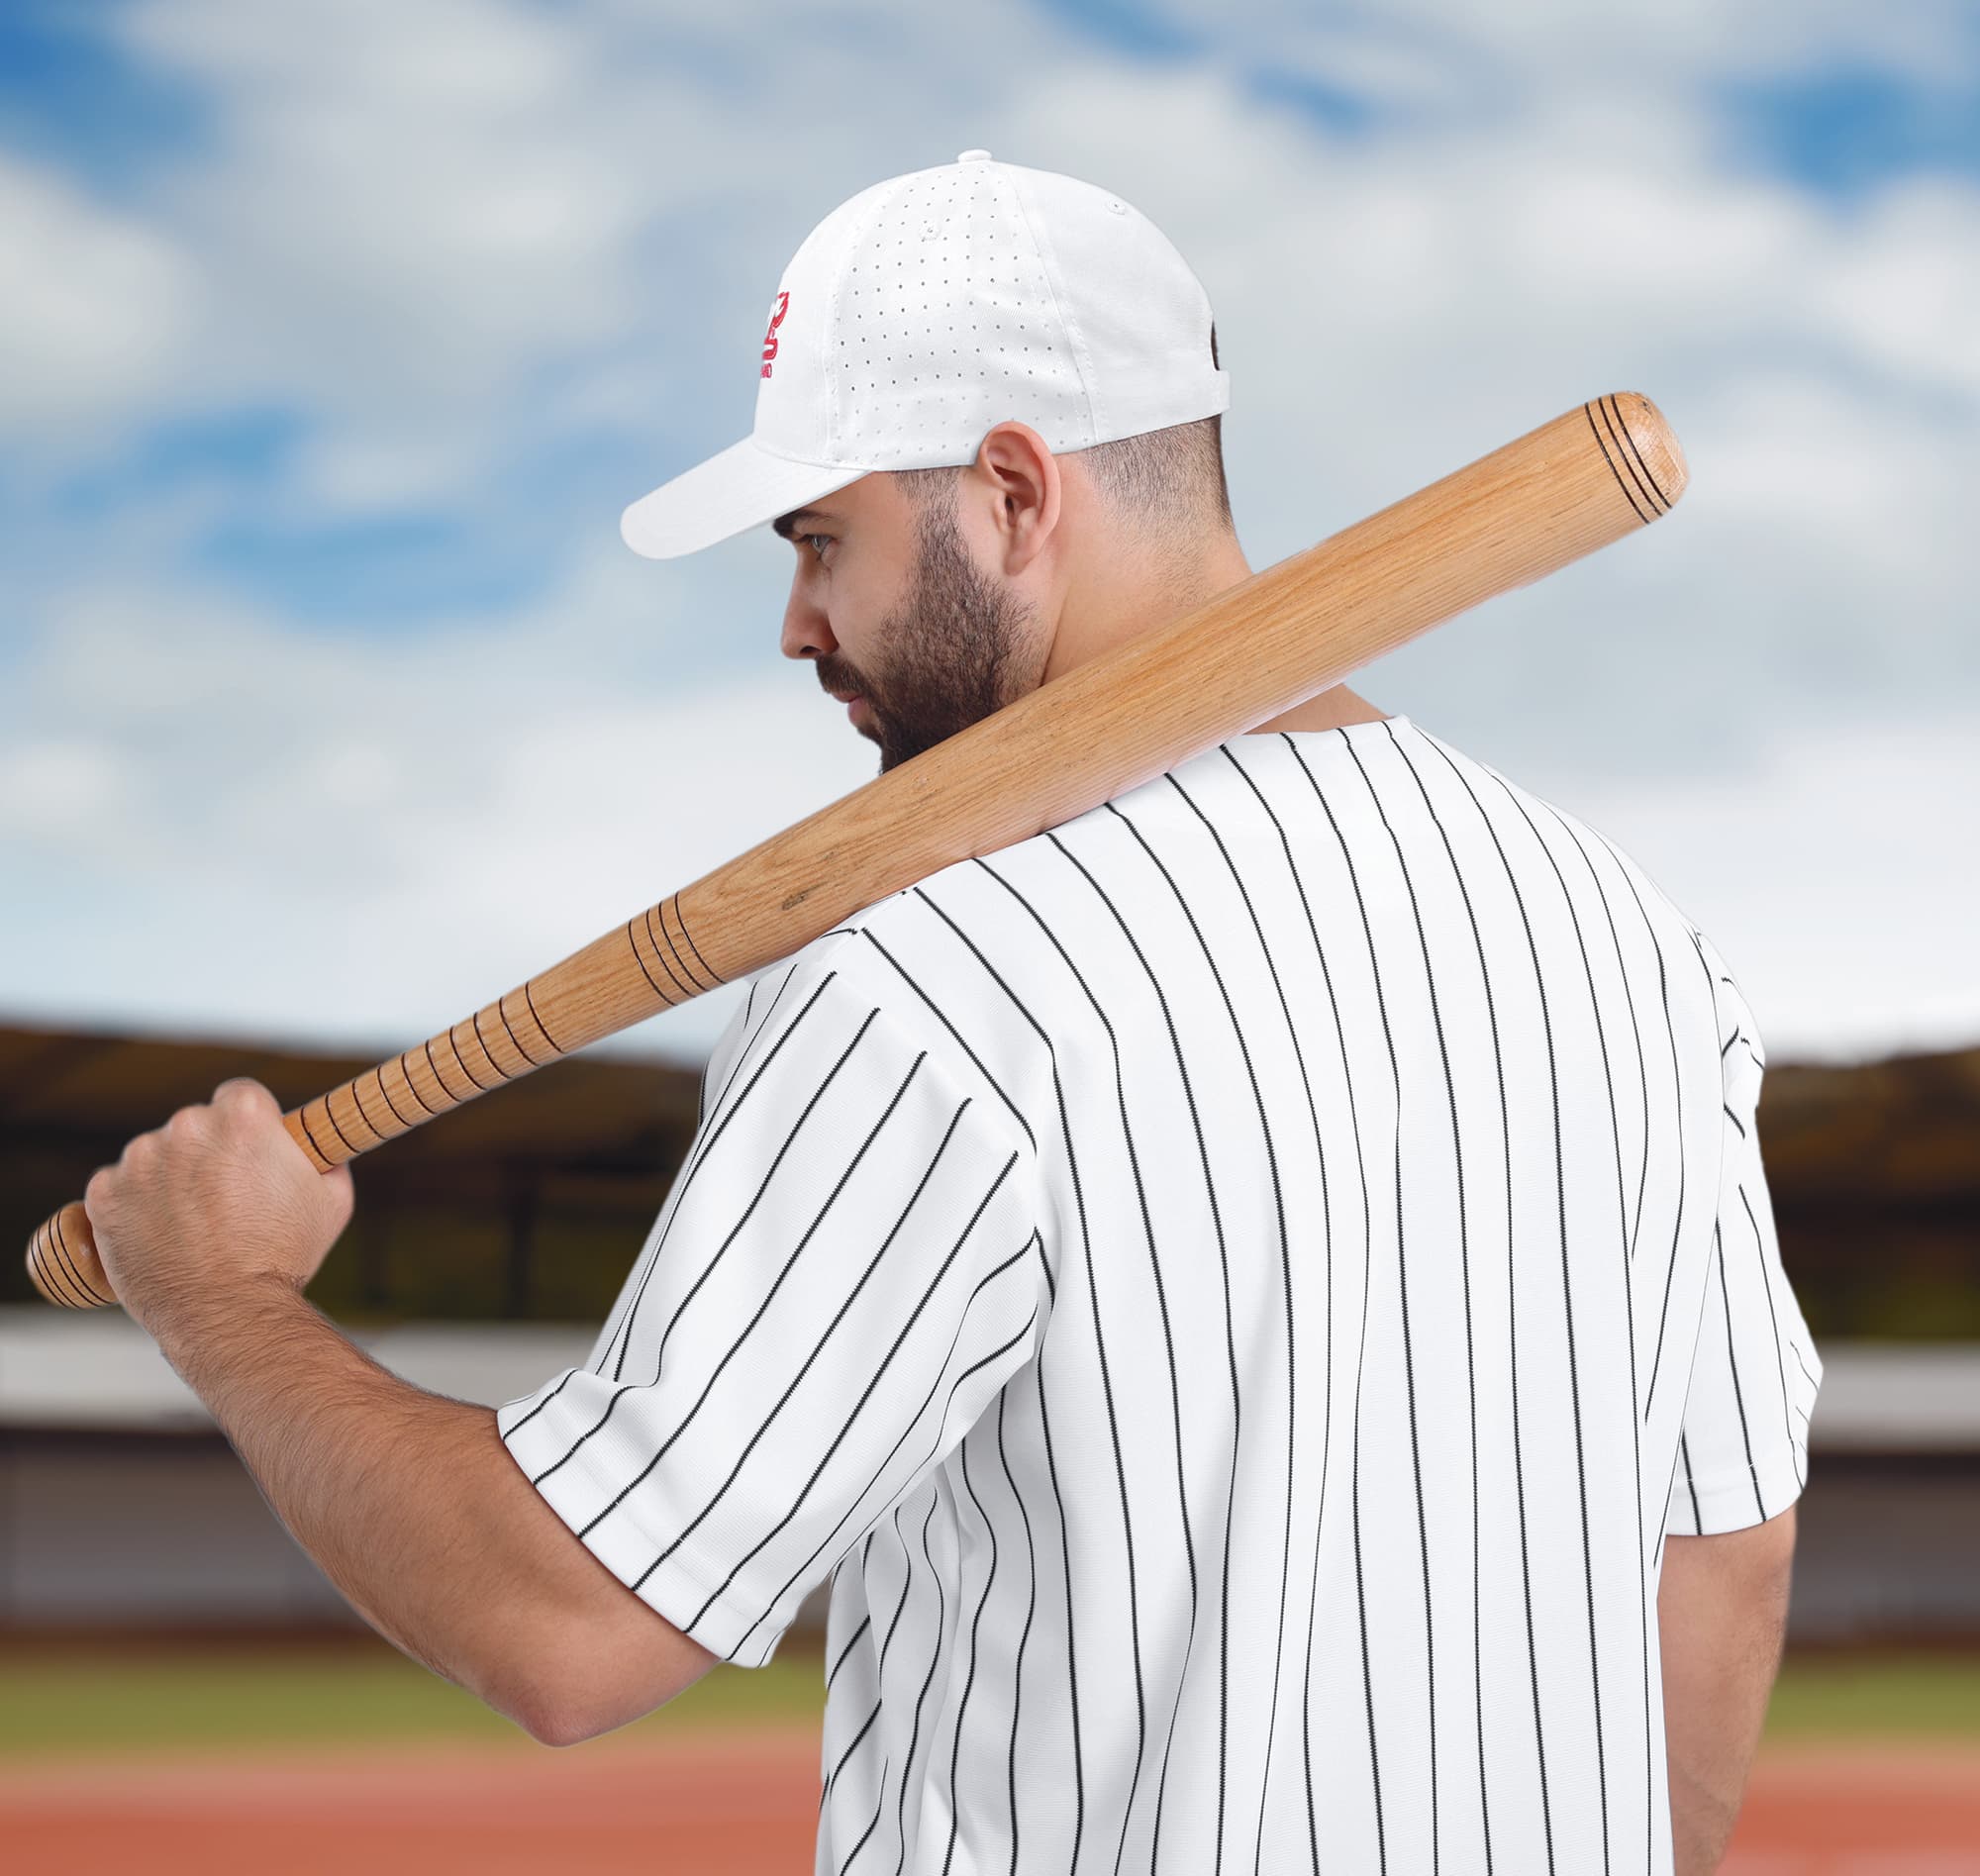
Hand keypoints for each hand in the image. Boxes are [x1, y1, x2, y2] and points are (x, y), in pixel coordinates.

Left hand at [83, 1079, 354, 1337]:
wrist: (228, 1313)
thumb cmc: (284, 1257)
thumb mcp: (332, 1198)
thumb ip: (320, 1157)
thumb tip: (315, 1145)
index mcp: (242, 1116)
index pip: (241, 1095)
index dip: (251, 1125)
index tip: (251, 1153)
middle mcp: (186, 1126)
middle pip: (196, 1125)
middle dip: (208, 1153)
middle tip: (225, 1199)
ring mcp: (140, 1160)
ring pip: (156, 1156)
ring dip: (170, 1179)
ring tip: (193, 1225)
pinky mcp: (104, 1194)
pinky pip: (119, 1187)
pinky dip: (134, 1205)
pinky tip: (161, 1233)